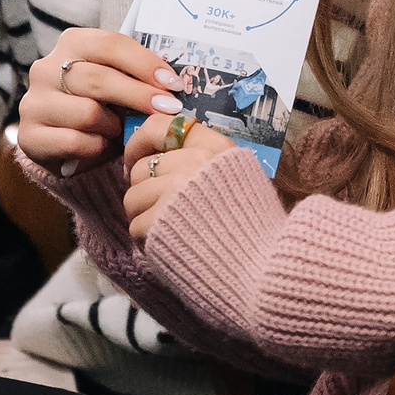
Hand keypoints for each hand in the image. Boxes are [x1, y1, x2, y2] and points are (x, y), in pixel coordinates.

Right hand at [19, 28, 183, 174]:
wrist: (66, 144)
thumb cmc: (102, 105)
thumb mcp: (119, 84)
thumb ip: (138, 78)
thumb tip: (174, 85)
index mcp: (72, 43)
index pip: (110, 45)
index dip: (144, 64)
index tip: (173, 83)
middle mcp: (46, 68)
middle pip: (99, 79)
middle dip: (139, 95)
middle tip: (168, 110)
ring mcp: (34, 102)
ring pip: (88, 113)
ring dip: (114, 126)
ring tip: (120, 131)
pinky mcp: (29, 135)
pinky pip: (75, 142)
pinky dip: (97, 148)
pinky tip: (102, 146)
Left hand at [120, 108, 241, 238]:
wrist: (260, 268)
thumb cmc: (251, 226)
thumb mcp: (238, 177)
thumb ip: (205, 161)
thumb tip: (162, 155)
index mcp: (215, 148)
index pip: (160, 126)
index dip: (139, 142)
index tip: (137, 159)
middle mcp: (195, 163)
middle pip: (142, 167)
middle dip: (144, 189)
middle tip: (158, 207)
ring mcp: (175, 192)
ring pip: (133, 196)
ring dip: (143, 215)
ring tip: (165, 228)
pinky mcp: (160, 223)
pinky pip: (136, 225)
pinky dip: (147, 239)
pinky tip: (169, 244)